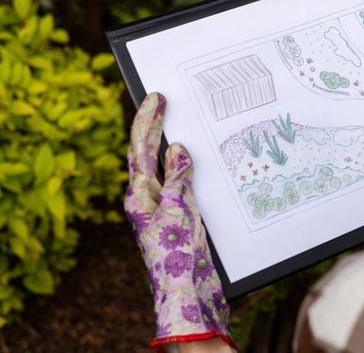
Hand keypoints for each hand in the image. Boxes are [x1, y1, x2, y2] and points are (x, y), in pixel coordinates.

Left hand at [125, 92, 235, 351]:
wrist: (185, 290)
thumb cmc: (176, 254)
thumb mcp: (178, 209)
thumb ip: (177, 177)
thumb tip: (177, 148)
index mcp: (139, 195)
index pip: (141, 149)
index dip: (148, 120)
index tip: (157, 97)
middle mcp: (147, 198)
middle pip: (147, 155)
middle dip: (154, 128)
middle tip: (164, 101)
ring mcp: (162, 207)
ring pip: (166, 168)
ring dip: (173, 147)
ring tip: (184, 124)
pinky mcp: (179, 216)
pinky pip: (182, 184)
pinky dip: (190, 169)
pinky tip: (202, 162)